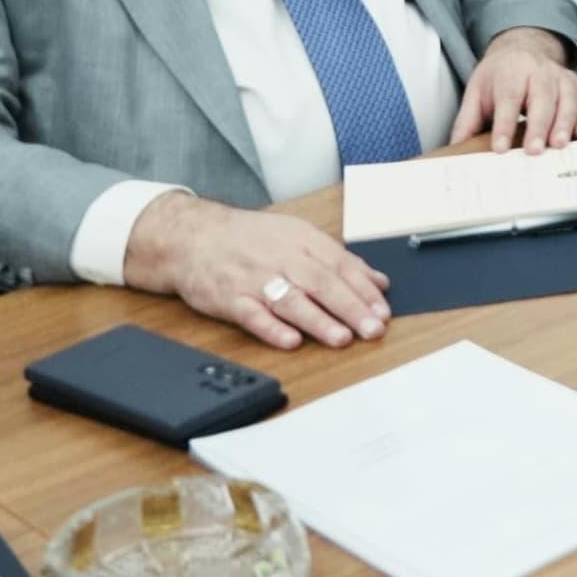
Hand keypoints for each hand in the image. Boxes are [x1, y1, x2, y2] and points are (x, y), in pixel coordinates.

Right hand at [128, 195, 390, 351]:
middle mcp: (280, 258)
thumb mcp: (297, 236)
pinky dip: (271, 328)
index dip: (364, 290)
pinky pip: (252, 315)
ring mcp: (254, 279)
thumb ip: (339, 260)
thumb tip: (378, 282)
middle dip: (350, 308)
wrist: (193, 235)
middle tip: (372, 329)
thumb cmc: (250, 238)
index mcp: (301, 240)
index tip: (383, 312)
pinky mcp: (229, 298)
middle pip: (321, 283)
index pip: (341, 265)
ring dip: (318, 321)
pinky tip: (290, 340)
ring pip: (291, 300)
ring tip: (342, 338)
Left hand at [451, 27, 576, 148]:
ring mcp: (561, 76)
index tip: (500, 148)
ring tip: (560, 145)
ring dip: (566, 122)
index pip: (508, 98)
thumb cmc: (500, 76)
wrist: (522, 50)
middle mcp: (539, 71)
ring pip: (568, 97)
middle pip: (541, 97)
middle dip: (539, 125)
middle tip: (535, 151)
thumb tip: (456, 148)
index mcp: (510, 72)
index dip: (504, 124)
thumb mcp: (476, 92)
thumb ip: (468, 120)